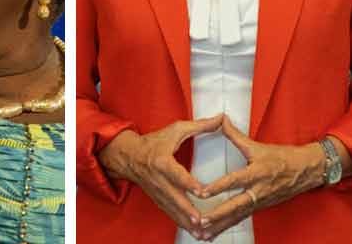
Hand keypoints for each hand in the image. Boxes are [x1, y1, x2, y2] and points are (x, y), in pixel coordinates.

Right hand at [98, 114, 224, 236]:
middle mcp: (159, 180)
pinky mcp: (158, 200)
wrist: (129, 156)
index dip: (189, 184)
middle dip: (188, 211)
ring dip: (186, 222)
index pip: (177, 175)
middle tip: (202, 220)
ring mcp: (158, 192)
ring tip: (202, 232)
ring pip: (173, 210)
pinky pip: (171, 214)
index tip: (202, 191)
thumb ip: (200, 126)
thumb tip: (221, 119)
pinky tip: (194, 232)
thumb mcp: (176, 130)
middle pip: (175, 198)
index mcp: (162, 162)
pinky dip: (182, 223)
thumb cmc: (155, 142)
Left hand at [195, 115, 324, 240]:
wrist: (306, 171)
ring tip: (203, 233)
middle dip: (217, 215)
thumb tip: (221, 120)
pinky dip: (227, 227)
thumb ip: (236, 135)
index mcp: (257, 173)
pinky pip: (241, 219)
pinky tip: (214, 234)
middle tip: (201, 221)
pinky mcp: (259, 208)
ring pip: (237, 216)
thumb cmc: (283, 157)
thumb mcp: (258, 146)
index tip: (202, 192)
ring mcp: (259, 202)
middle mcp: (258, 190)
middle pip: (235, 205)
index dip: (218, 187)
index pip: (234, 181)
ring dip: (220, 226)